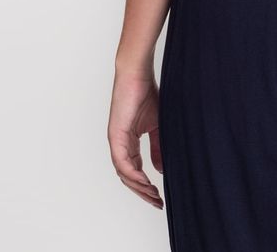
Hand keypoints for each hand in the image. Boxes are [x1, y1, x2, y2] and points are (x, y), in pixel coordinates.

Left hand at [107, 69, 163, 208]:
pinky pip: (122, 162)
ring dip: (139, 187)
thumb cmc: (146, 94)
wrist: (137, 75)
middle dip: (143, 192)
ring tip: (154, 195)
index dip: (146, 185)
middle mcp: (120, 144)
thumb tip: (160, 169)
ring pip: (124, 173)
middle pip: (128, 177)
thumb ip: (157, 148)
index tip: (159, 196)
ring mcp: (116, 141)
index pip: (135, 170)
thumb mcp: (157, 126)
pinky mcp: (116, 136)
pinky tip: (145, 181)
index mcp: (128, 142)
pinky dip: (134, 174)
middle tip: (157, 202)